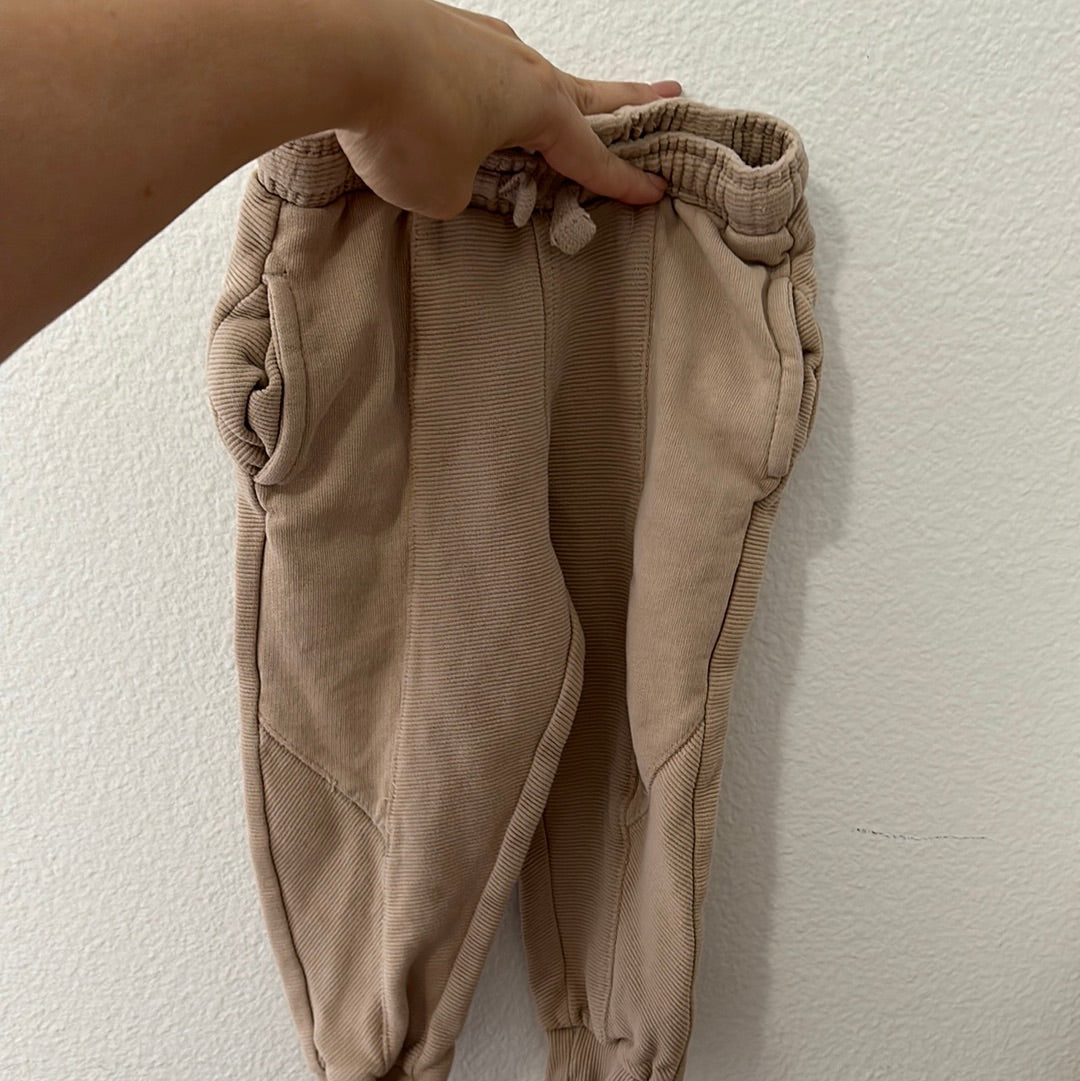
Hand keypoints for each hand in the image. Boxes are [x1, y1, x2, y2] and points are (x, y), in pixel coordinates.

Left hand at [331, 0, 681, 218]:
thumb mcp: (444, 192)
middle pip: (584, 93)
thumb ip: (462, 187)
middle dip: (627, 101)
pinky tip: (469, 95)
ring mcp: (476, 40)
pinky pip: (472, 67)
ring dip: (544, 94)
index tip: (654, 191)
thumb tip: (451, 169)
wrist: (341, 48)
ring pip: (525, 75)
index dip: (623, 182)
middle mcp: (517, 64)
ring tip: (554, 108)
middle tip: (666, 93)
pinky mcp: (432, 29)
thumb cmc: (404, 124)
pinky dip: (481, 87)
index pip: (592, 157)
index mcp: (539, 106)